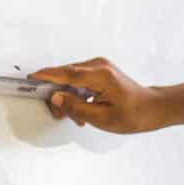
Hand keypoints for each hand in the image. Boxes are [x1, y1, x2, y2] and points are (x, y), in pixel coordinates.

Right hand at [30, 57, 169, 134]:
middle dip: (59, 96)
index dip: (47, 75)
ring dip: (68, 98)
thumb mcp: (103, 118)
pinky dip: (75, 95)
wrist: (152, 108)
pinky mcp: (98, 71)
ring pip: (70, 80)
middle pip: (65, 76)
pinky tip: (82, 110)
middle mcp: (99, 66)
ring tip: (78, 117)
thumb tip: (56, 98)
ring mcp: (99, 67)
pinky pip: (78, 80)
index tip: (31, 77)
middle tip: (61, 115)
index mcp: (101, 75)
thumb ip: (76, 107)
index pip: (67, 73)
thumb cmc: (134, 114)